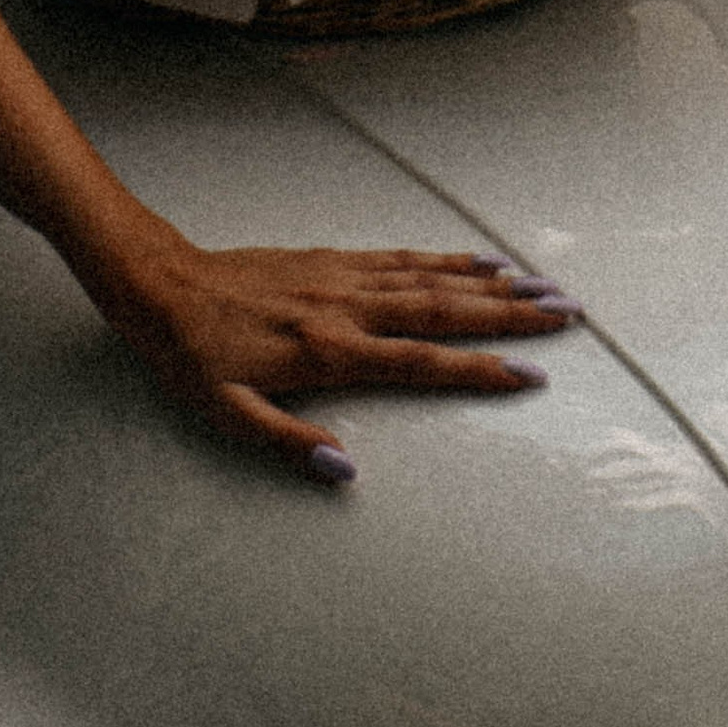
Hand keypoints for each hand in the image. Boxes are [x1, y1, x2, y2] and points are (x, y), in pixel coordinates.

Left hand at [93, 238, 577, 482]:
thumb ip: (286, 441)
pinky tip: (475, 260)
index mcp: (326, 352)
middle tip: (569, 315)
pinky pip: (398, 258)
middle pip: (442, 311)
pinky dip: (443, 258)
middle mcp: (344, 309)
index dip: (478, 371)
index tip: (530, 375)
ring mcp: (340, 279)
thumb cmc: (190, 353)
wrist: (158, 282)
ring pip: (429, 279)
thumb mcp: (224, 412)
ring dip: (490, 283)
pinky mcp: (330, 260)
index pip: (419, 364)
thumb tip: (346, 468)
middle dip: (510, 315)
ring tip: (544, 286)